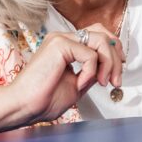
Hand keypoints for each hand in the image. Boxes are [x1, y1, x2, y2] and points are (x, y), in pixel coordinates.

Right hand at [5, 24, 124, 123]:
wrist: (24, 107)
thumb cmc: (44, 99)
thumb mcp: (78, 84)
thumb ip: (93, 72)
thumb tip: (110, 67)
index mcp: (66, 46)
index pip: (98, 34)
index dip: (114, 49)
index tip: (118, 70)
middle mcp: (63, 38)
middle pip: (103, 34)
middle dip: (116, 57)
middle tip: (116, 80)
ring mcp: (61, 39)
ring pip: (101, 41)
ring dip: (109, 64)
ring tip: (103, 82)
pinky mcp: (60, 44)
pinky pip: (91, 54)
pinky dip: (92, 71)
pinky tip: (80, 83)